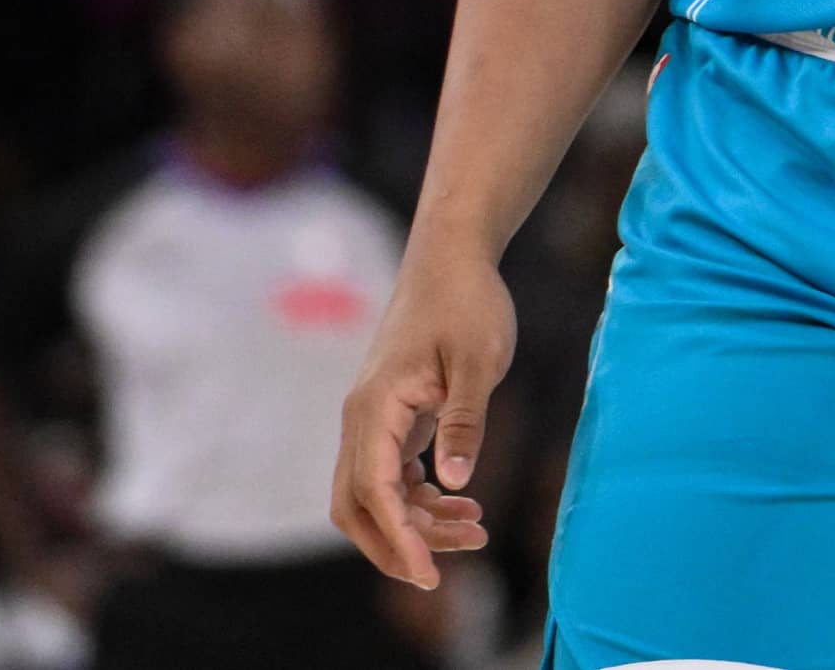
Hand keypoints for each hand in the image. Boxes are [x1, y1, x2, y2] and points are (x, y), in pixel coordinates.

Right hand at [330, 240, 514, 586]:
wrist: (452, 257)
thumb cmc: (466, 301)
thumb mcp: (477, 362)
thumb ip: (463, 422)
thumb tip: (456, 483)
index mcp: (375, 406)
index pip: (373, 491)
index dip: (399, 539)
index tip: (429, 577)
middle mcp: (363, 417)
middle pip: (357, 506)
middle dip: (397, 546)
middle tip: (446, 572)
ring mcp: (373, 418)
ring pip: (376, 495)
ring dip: (416, 524)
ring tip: (477, 532)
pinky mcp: (391, 416)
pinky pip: (392, 475)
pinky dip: (421, 499)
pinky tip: (462, 504)